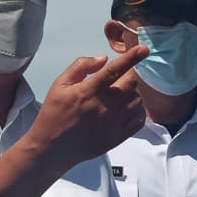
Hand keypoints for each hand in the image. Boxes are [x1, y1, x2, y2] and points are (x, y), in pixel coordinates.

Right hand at [28, 46, 148, 167]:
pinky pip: (138, 120)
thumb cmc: (54, 113)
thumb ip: (81, 66)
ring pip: (137, 101)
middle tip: (120, 78)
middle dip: (129, 76)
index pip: (115, 69)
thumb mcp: (60, 84)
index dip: (132, 57)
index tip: (144, 49)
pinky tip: (127, 109)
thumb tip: (104, 58)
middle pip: (131, 84)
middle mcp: (104, 106)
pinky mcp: (117, 137)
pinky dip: (138, 111)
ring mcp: (113, 123)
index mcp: (89, 90)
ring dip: (133, 93)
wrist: (52, 147)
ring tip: (120, 95)